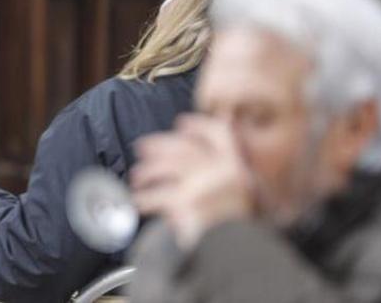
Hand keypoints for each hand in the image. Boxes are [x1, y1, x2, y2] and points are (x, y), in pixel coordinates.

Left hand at [130, 115, 255, 249]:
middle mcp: (225, 171)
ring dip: (148, 171)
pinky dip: (144, 199)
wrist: (242, 258)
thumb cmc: (240, 232)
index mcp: (241, 167)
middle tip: (142, 146)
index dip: (199, 126)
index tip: (182, 123)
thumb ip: (226, 176)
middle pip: (186, 146)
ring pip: (168, 166)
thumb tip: (199, 157)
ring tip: (137, 177)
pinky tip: (138, 202)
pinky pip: (158, 196)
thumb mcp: (243, 198)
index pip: (220, 133)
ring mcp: (205, 185)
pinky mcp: (187, 203)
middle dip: (160, 144)